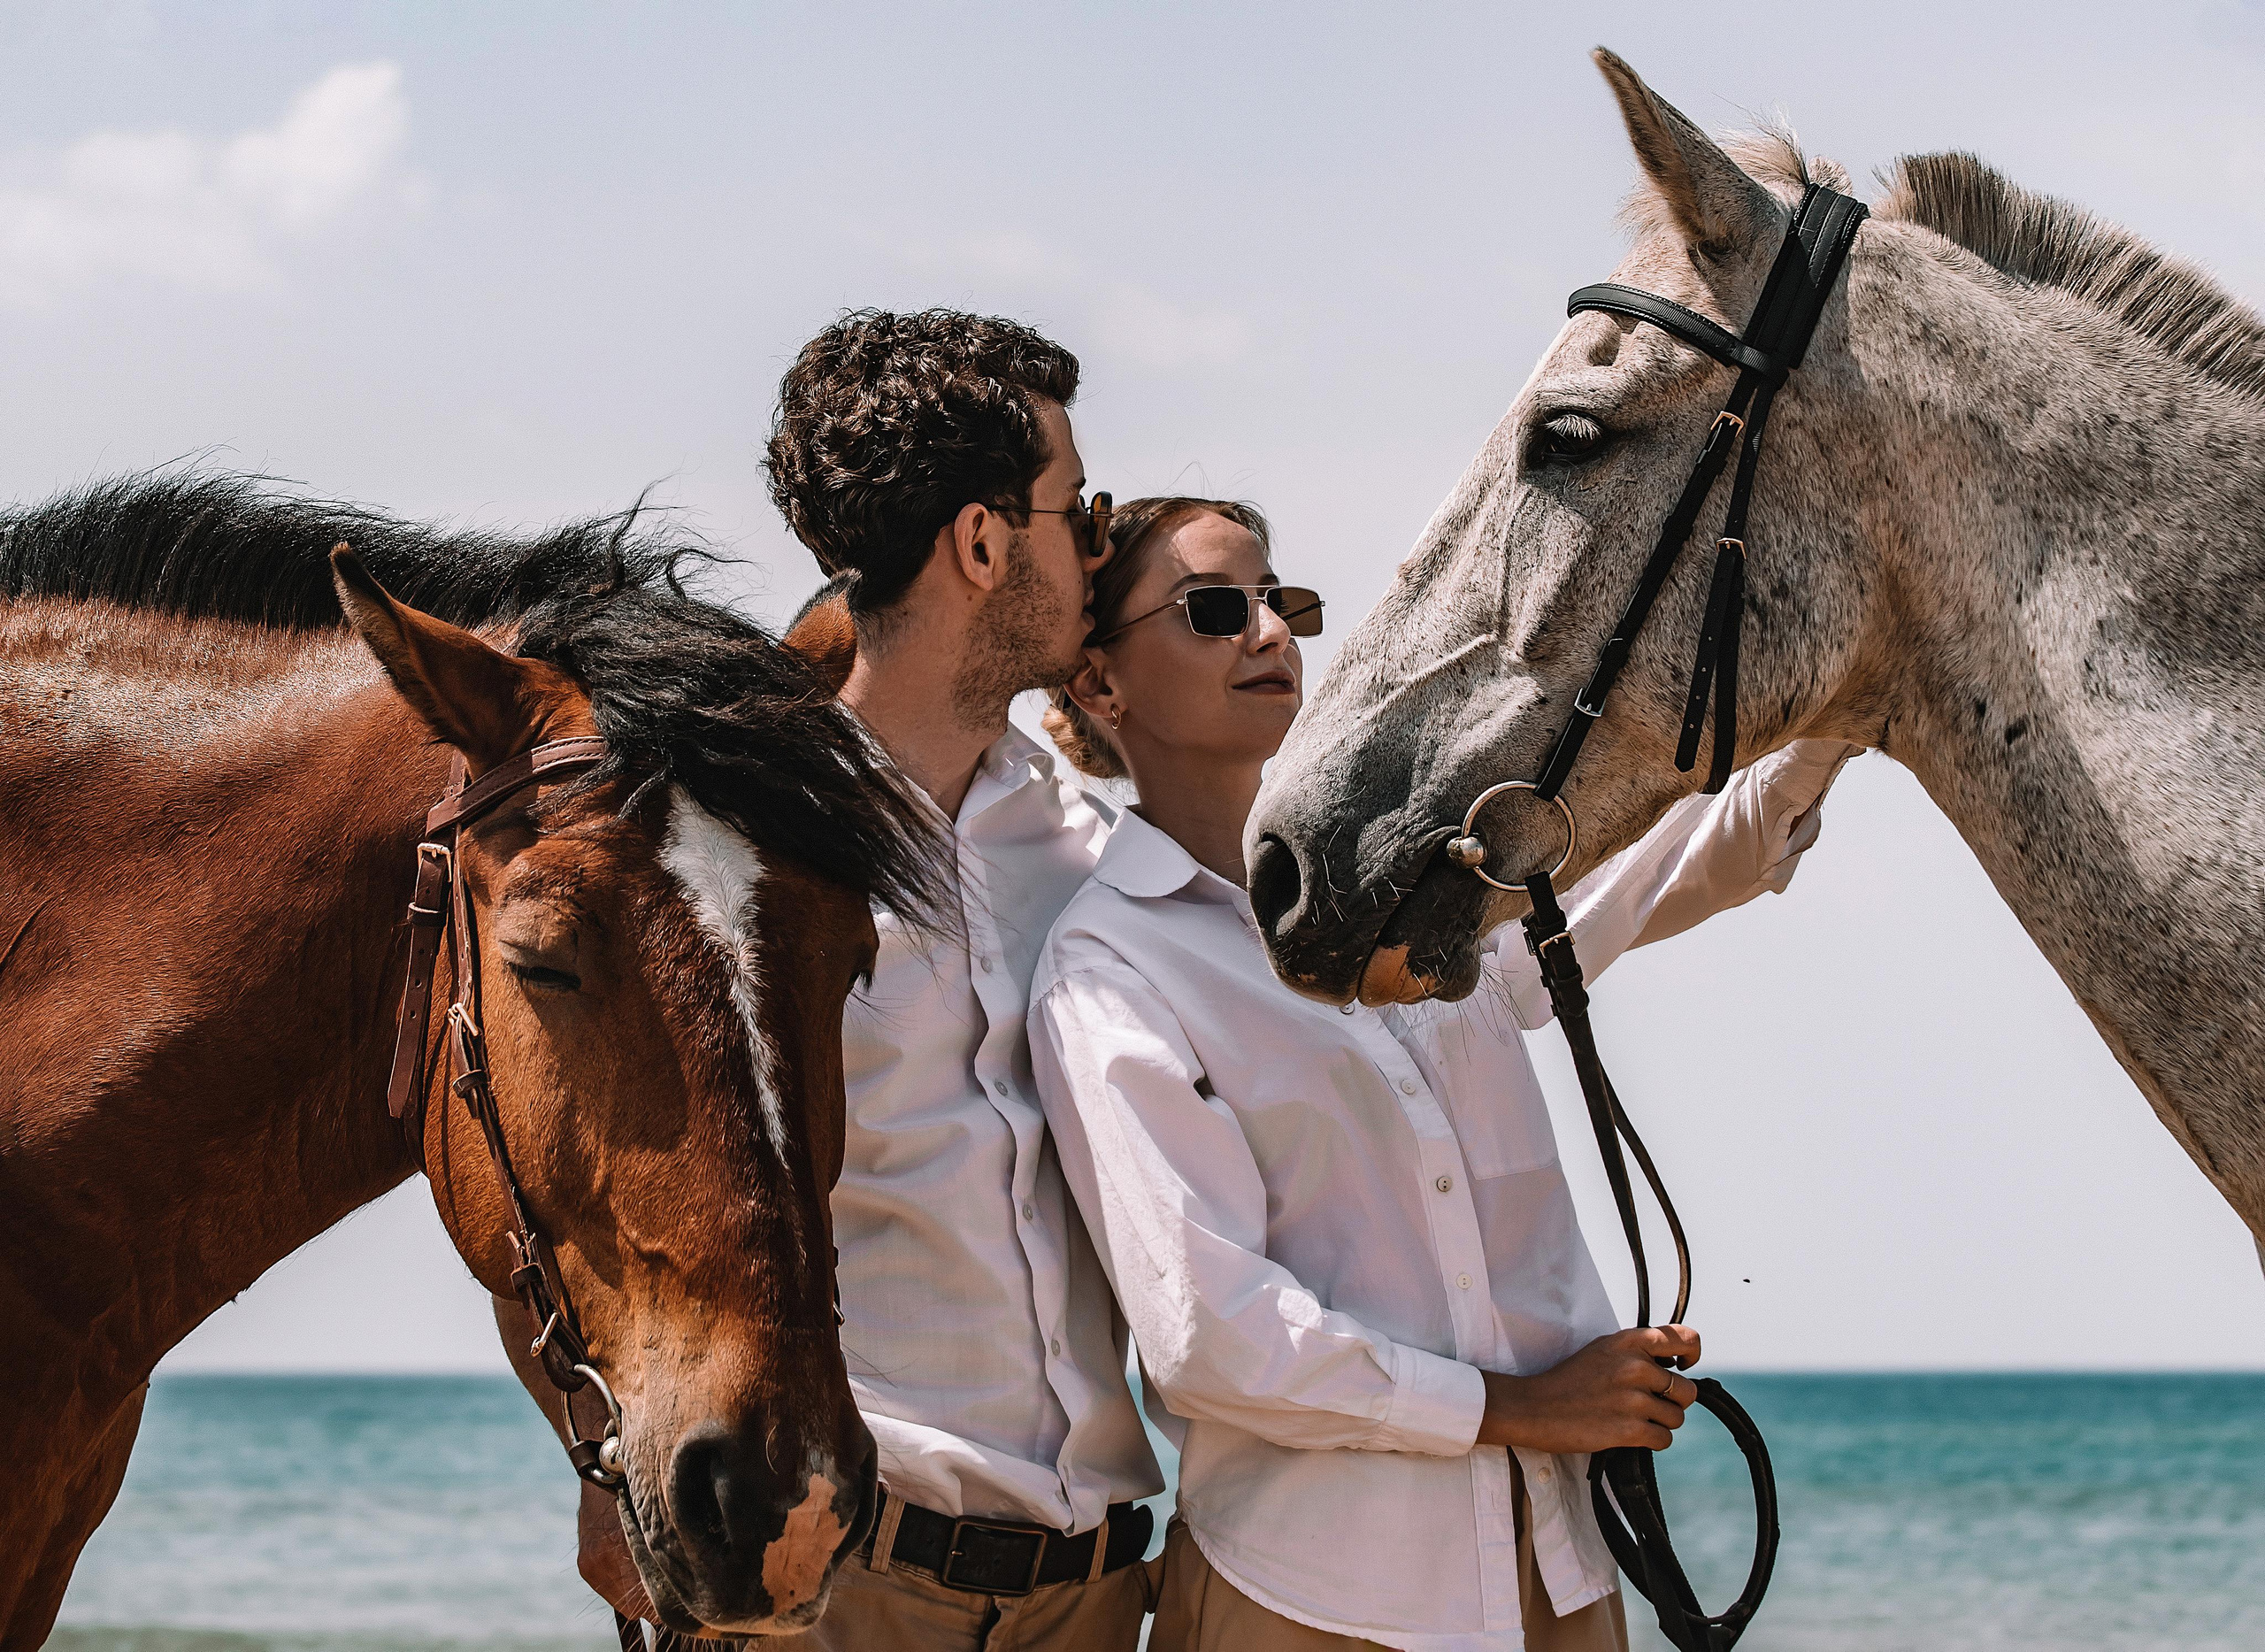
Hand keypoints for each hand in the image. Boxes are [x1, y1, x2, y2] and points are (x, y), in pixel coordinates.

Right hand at [1474, 1325, 1701, 1453]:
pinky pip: (1664, 1439)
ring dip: (1661, 1423)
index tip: (1683, 1367)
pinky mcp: (1629, 1429)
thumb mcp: (1602, 1349)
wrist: (1533, 1407)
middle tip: (1650, 1404)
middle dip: (1674, 1401)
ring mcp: (1633, 1398)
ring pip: (1677, 1417)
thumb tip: (1673, 1366)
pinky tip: (1631, 1435)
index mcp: (1629, 1341)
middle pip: (1688, 1390)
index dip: (1692, 1355)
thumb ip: (1637, 1352)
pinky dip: (1652, 1441)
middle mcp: (1635, 1366)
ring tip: (1634, 1419)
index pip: (1686, 1339)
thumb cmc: (1568, 1379)